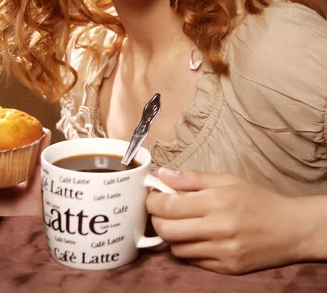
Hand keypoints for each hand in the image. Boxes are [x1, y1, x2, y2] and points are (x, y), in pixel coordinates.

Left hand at [147, 168, 304, 273]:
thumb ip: (192, 178)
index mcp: (217, 202)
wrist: (290, 229)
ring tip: (180, 223)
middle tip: (161, 210)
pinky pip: (193, 262)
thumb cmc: (257, 200)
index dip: (153, 201)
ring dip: (171, 236)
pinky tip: (195, 237)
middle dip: (157, 219)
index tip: (153, 195)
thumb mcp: (227, 180)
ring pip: (177, 249)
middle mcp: (218, 229)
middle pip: (167, 230)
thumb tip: (163, 175)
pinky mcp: (226, 269)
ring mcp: (222, 252)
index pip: (169, 206)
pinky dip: (187, 249)